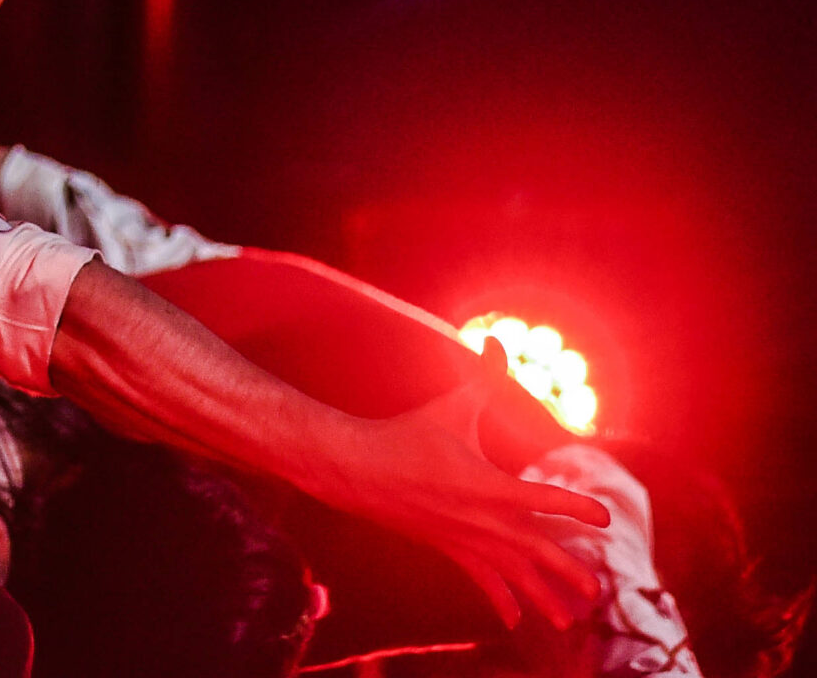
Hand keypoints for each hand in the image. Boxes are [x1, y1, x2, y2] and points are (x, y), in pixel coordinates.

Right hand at [325, 343, 606, 630]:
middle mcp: (483, 519)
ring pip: (514, 575)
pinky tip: (518, 623)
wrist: (359, 470)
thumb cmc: (407, 434)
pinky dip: (501, 601)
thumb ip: (483, 378)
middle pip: (538, 553)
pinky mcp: (449, 548)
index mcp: (489, 485)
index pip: (545, 500)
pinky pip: (482, 580)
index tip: (604, 519)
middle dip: (570, 573)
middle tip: (598, 592)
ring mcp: (466, 539)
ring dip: (544, 597)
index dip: (578, 507)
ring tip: (571, 621)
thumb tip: (496, 340)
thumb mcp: (450, 406)